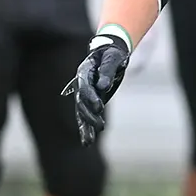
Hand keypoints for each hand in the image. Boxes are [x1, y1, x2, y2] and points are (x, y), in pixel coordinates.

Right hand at [63, 28, 131, 143]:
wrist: (110, 54)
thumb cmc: (112, 53)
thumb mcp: (113, 58)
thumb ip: (107, 71)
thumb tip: (103, 86)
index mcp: (85, 71)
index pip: (84, 85)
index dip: (90, 96)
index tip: (99, 107)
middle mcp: (81, 84)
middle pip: (81, 102)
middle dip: (89, 115)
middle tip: (100, 126)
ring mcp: (85, 94)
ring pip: (82, 112)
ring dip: (85, 126)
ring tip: (88, 141)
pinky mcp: (91, 102)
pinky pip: (87, 117)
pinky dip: (87, 129)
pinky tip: (87, 142)